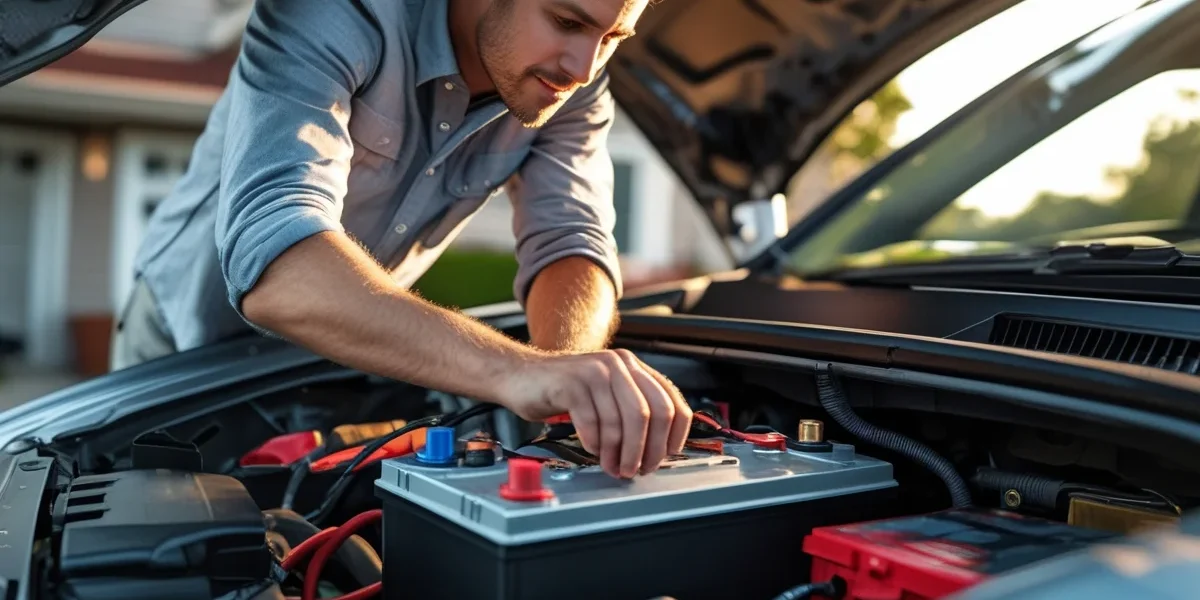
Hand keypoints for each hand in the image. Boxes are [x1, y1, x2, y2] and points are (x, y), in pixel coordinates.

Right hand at [499, 349, 692, 477]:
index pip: (672, 401)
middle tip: (638, 469)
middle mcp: (618, 364)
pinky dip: (596, 444)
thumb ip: (630, 410)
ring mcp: (595, 372)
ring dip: (621, 453)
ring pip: (623, 421)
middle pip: (651, 413)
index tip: (666, 456)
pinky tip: (593, 451)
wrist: (519, 375)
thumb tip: (656, 450)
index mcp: (633, 367)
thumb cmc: (564, 391)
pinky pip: (593, 423)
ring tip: (614, 468)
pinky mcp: (571, 383)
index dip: (674, 434)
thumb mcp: (605, 394)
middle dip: (648, 449)